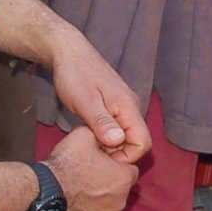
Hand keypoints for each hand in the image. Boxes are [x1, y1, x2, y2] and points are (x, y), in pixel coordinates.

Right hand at [45, 126, 138, 210]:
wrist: (41, 193)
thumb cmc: (64, 165)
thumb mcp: (84, 135)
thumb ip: (100, 133)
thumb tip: (105, 132)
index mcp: (123, 178)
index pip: (129, 169)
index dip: (115, 165)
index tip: (100, 164)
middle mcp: (120, 201)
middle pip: (119, 190)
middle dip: (108, 184)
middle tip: (87, 178)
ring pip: (108, 208)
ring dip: (99, 202)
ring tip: (78, 193)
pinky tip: (76, 210)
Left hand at [49, 29, 149, 163]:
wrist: (68, 52)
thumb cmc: (74, 75)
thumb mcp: (85, 102)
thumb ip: (102, 122)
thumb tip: (118, 142)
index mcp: (129, 107)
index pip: (143, 143)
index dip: (126, 157)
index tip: (102, 157)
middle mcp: (132, 107)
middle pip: (136, 141)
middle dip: (117, 152)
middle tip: (92, 151)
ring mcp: (124, 106)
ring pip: (126, 135)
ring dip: (110, 144)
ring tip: (88, 141)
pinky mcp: (114, 105)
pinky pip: (118, 127)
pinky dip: (106, 135)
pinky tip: (89, 132)